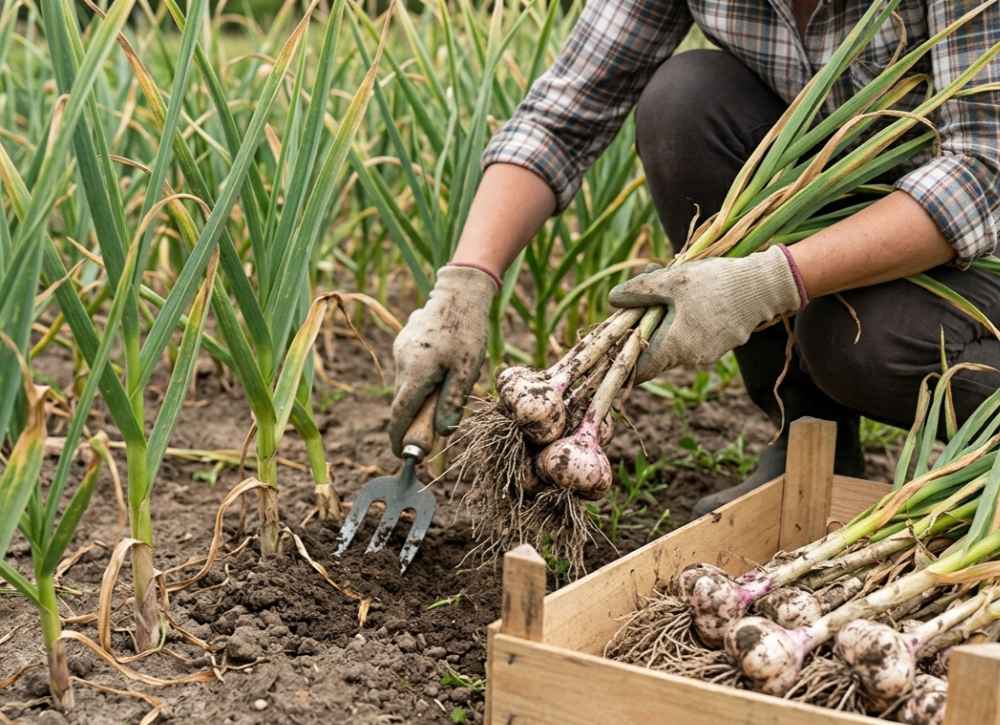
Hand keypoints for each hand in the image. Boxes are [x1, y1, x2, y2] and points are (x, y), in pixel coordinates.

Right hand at [388, 265, 496, 455]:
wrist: (459, 291)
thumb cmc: (467, 330)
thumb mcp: (467, 371)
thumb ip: (451, 402)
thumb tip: (441, 432)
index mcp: (415, 372)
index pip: (400, 415)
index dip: (399, 438)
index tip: (403, 455)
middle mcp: (401, 363)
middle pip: (403, 402)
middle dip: (416, 418)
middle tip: (437, 423)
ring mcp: (400, 351)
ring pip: (406, 386)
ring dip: (422, 396)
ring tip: (449, 381)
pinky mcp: (403, 343)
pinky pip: (410, 370)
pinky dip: (422, 379)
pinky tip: (443, 365)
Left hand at [608, 246, 802, 381]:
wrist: (765, 285)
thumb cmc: (716, 282)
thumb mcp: (671, 280)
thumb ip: (639, 291)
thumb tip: (612, 300)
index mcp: (675, 347)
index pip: (640, 369)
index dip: (623, 360)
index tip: (612, 346)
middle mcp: (691, 358)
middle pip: (656, 351)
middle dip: (644, 329)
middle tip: (639, 301)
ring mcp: (709, 353)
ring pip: (675, 342)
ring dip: (665, 322)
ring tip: (668, 289)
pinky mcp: (722, 344)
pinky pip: (694, 337)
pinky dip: (685, 321)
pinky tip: (690, 296)